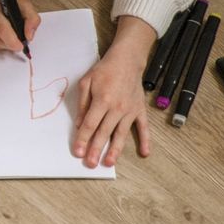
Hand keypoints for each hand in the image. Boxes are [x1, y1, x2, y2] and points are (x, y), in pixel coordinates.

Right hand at [0, 0, 41, 52]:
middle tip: (19, 44)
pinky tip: (5, 36)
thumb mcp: (25, 3)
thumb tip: (29, 36)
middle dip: (10, 45)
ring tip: (13, 39)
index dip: (12, 41)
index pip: (2, 29)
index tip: (21, 45)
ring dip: (5, 45)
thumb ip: (32, 19)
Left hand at [71, 34, 153, 167]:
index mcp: (102, 101)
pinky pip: (143, 127)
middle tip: (90, 164)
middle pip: (104, 132)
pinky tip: (144, 153)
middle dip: (96, 149)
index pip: (90, 125)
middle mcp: (117, 108)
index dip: (83, 139)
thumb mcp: (86, 82)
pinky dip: (145, 140)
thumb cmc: (104, 71)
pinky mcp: (139, 110)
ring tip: (109, 162)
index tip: (78, 152)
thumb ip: (82, 104)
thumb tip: (78, 124)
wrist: (127, 60)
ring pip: (121, 134)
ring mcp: (130, 110)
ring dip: (115, 150)